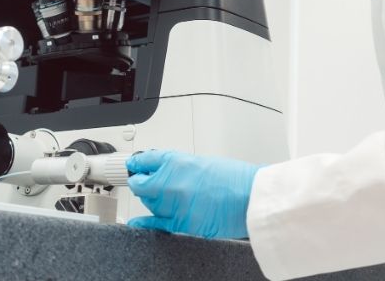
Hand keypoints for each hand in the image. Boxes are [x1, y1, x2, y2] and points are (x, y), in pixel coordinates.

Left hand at [126, 150, 261, 238]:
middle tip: (144, 183)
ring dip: (152, 200)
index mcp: (177, 162)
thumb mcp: (203, 162)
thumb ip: (181, 167)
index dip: (137, 165)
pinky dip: (144, 223)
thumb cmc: (235, 178)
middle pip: (142, 184)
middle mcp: (170, 182)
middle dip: (142, 183)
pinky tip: (137, 222)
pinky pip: (155, 224)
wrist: (250, 197)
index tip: (134, 166)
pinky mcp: (180, 223)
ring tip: (163, 198)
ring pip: (149, 203)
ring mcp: (173, 204)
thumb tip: (168, 173)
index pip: (146, 161)